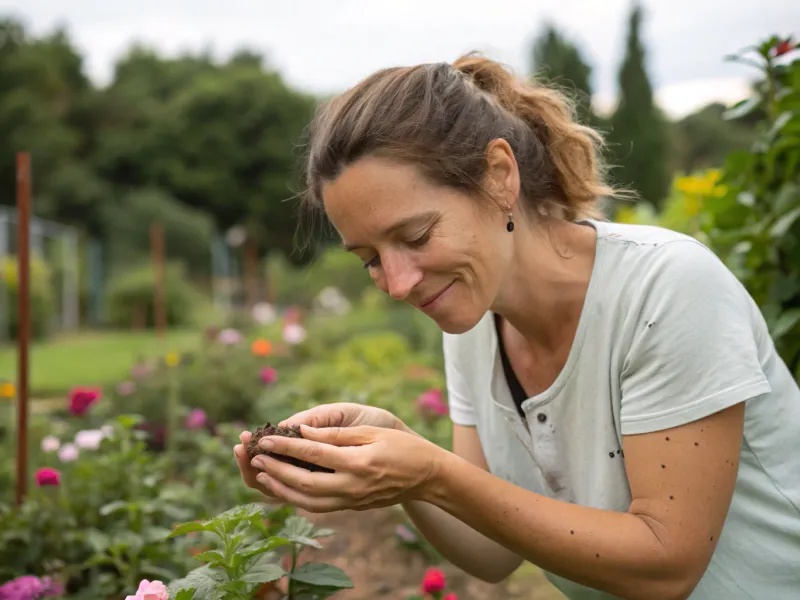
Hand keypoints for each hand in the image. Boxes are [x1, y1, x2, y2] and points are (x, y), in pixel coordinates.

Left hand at [234, 404, 410, 501]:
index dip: (286, 445)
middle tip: (254, 456)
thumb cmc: (403, 447)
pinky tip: (283, 488)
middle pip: (303, 482)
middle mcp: (351, 486)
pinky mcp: (352, 507)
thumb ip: (336, 434)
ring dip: (280, 489)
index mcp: (357, 463)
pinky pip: (318, 507)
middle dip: (275, 469)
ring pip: (307, 501)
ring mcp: (351, 501)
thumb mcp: (372, 432)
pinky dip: (296, 499)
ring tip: (261, 474)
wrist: (428, 477)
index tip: (265, 437)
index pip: (313, 454)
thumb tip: (304, 431)